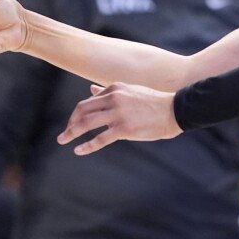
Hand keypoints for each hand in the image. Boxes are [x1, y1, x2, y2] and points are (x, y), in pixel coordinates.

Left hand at [58, 83, 181, 155]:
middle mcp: (114, 98)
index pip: (89, 101)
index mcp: (115, 88)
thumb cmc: (154, 103)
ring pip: (86, 123)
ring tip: (63, 140)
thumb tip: (91, 89)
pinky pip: (100, 138)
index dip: (78, 114)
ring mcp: (118, 113)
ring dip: (71, 132)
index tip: (74, 124)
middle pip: (82, 110)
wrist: (175, 110)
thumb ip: (110, 92)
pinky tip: (78, 150)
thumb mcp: (130, 92)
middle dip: (71, 122)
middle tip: (65, 134)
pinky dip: (87, 145)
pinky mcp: (124, 128)